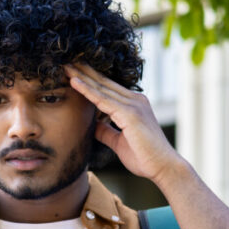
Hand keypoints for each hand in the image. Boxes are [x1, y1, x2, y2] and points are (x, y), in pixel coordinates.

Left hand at [65, 63, 182, 182]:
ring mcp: (133, 105)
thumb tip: (93, 125)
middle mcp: (135, 100)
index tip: (73, 72)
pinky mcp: (129, 113)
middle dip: (84, 72)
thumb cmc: (145, 156)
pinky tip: (74, 82)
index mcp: (134, 105)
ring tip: (65, 66)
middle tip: (65, 61)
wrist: (163, 167)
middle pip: (104, 82)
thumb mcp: (119, 141)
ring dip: (82, 76)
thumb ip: (107, 131)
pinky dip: (87, 90)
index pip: (108, 88)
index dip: (90, 79)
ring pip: (101, 87)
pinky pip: (103, 99)